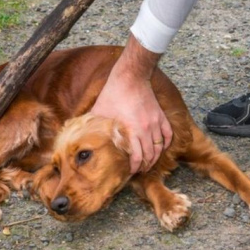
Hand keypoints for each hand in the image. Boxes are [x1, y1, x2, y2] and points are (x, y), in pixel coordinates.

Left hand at [90, 35, 172, 172]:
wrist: (130, 77)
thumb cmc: (113, 93)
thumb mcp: (99, 111)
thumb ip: (93, 125)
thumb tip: (81, 136)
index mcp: (132, 130)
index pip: (138, 157)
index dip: (135, 167)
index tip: (131, 172)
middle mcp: (146, 129)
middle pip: (151, 155)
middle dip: (146, 165)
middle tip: (140, 170)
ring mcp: (155, 122)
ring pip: (160, 146)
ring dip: (155, 156)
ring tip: (150, 162)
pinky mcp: (160, 115)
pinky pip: (167, 134)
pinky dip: (166, 143)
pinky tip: (161, 147)